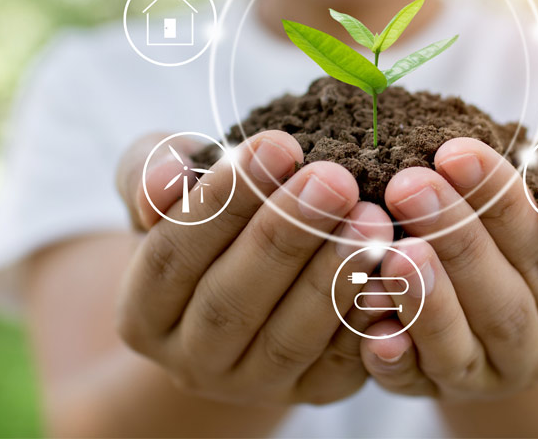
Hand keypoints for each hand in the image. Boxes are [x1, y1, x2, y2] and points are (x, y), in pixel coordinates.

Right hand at [114, 130, 393, 404]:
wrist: (248, 279)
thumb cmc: (207, 218)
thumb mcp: (168, 187)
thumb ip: (152, 172)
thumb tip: (166, 177)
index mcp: (143, 312)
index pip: (174, 255)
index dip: (223, 200)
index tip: (276, 144)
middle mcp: (192, 361)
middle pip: (231, 302)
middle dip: (286, 235)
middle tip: (335, 179)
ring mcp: (254, 385)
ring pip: (290, 337)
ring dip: (334, 275)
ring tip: (372, 219)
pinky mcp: (314, 393)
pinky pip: (342, 361)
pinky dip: (369, 315)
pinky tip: (394, 265)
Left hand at [357, 137, 537, 399]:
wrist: (505, 317)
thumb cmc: (524, 237)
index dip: (504, 201)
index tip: (456, 152)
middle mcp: (537, 346)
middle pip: (503, 299)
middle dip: (454, 238)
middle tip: (408, 186)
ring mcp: (486, 377)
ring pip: (460, 347)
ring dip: (426, 299)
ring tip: (393, 251)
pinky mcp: (434, 392)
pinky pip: (413, 382)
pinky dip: (395, 358)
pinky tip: (373, 330)